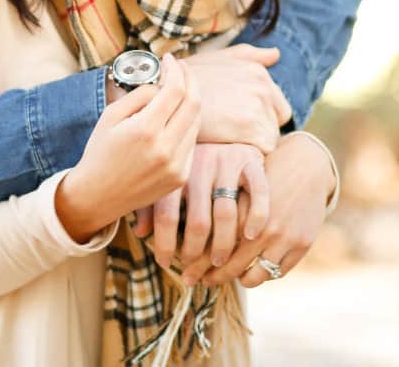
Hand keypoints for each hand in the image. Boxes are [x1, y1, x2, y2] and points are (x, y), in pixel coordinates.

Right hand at [56, 54, 200, 242]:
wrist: (97, 196)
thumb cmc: (100, 152)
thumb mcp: (110, 116)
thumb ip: (139, 95)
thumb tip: (162, 85)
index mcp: (145, 130)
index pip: (174, 90)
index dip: (176, 69)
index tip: (169, 59)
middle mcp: (165, 149)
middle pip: (194, 103)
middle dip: (190, 80)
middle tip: (181, 69)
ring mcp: (176, 165)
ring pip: (196, 122)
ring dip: (189, 103)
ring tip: (175, 94)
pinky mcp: (180, 177)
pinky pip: (191, 143)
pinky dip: (185, 126)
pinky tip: (172, 121)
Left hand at [133, 143, 269, 272]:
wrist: (227, 127)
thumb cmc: (192, 165)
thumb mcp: (167, 177)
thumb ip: (152, 204)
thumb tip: (140, 233)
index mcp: (175, 169)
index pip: (166, 214)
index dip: (163, 243)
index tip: (164, 263)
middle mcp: (200, 164)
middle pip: (198, 220)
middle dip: (195, 251)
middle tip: (194, 270)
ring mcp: (228, 162)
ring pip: (227, 214)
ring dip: (223, 244)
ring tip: (218, 263)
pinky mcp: (252, 163)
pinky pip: (258, 194)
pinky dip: (255, 217)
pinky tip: (250, 236)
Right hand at [184, 44, 291, 151]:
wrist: (163, 95)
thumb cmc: (188, 79)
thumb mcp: (219, 58)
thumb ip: (250, 56)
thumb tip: (276, 54)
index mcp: (258, 73)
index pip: (278, 107)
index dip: (261, 118)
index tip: (237, 122)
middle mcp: (262, 87)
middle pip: (276, 123)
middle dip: (259, 130)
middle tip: (232, 133)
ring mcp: (257, 106)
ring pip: (270, 138)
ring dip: (253, 143)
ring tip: (228, 140)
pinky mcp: (248, 127)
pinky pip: (263, 150)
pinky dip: (249, 154)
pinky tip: (229, 147)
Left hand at [197, 133, 336, 286]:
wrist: (304, 165)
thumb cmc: (259, 173)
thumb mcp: (231, 182)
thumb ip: (205, 206)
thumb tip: (157, 233)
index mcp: (241, 208)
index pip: (211, 244)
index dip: (195, 261)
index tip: (182, 270)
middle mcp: (261, 224)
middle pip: (230, 262)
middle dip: (210, 276)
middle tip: (196, 281)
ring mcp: (283, 236)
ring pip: (254, 274)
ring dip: (238, 280)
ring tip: (224, 279)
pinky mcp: (301, 243)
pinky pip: (277, 272)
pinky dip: (262, 276)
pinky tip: (250, 273)